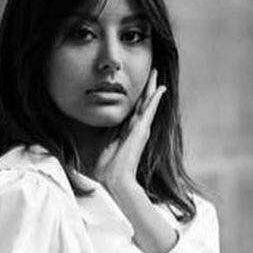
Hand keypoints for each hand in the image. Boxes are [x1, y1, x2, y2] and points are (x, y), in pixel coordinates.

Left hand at [93, 68, 164, 195]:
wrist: (114, 179)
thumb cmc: (107, 169)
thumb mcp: (101, 146)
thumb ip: (101, 137)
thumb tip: (91, 131)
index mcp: (126, 132)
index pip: (133, 111)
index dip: (136, 99)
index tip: (137, 88)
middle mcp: (135, 129)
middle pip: (142, 103)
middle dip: (146, 88)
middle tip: (152, 73)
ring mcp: (140, 129)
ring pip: (147, 103)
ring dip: (152, 88)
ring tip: (157, 75)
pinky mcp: (142, 130)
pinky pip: (150, 110)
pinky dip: (155, 99)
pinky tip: (161, 88)